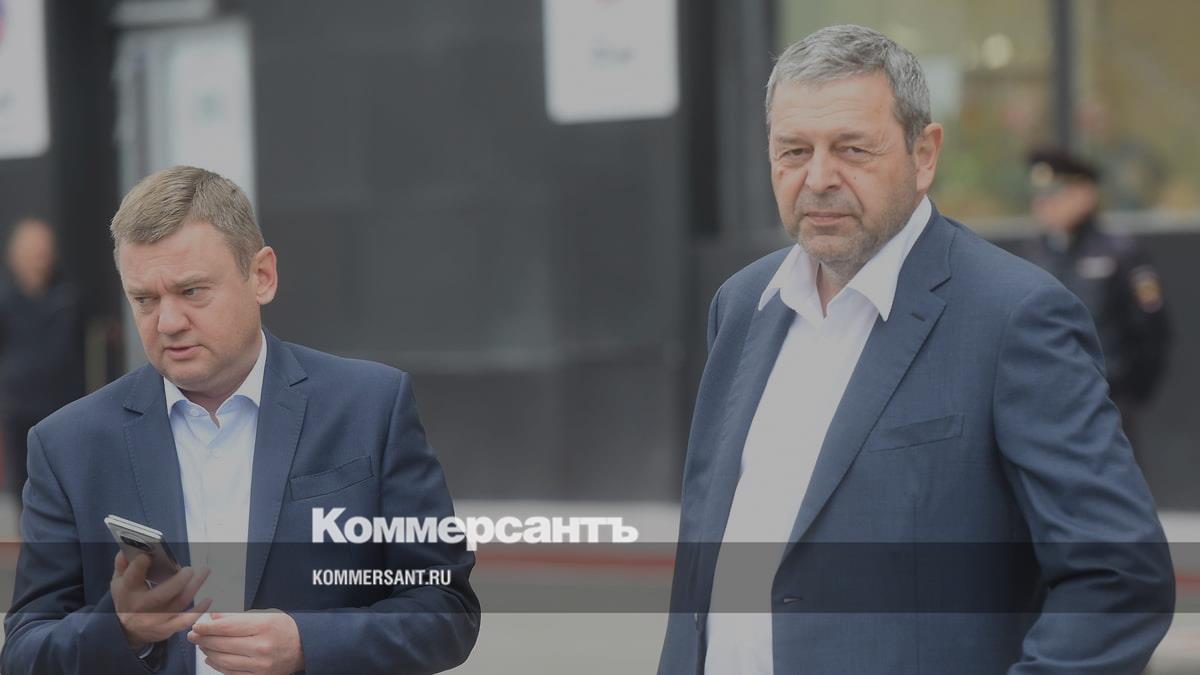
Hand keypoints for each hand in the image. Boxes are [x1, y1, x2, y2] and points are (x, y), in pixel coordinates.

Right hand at [111, 551, 211, 650]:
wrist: (128, 630)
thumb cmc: (128, 598)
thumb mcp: (119, 581)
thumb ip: (123, 564)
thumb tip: (128, 548)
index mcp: (128, 591)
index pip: (132, 577)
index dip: (139, 565)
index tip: (147, 555)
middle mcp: (141, 607)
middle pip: (161, 594)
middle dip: (178, 580)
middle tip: (189, 569)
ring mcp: (155, 619)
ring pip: (178, 603)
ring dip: (194, 586)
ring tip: (205, 571)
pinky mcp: (167, 628)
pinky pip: (185, 620)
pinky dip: (198, 610)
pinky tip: (209, 599)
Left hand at [188, 610, 304, 674]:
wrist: (304, 648)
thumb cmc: (284, 629)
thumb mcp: (265, 615)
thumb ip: (238, 616)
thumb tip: (214, 617)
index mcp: (264, 626)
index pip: (228, 627)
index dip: (208, 627)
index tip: (197, 625)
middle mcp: (262, 646)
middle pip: (223, 644)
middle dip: (204, 639)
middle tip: (193, 635)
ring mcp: (260, 664)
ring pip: (224, 660)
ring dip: (208, 652)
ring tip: (202, 646)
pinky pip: (232, 672)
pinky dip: (218, 666)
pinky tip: (211, 659)